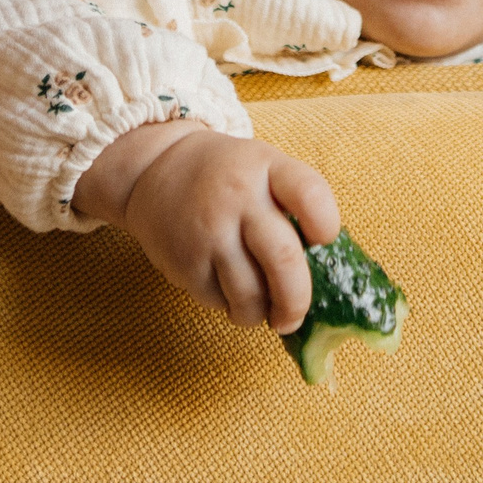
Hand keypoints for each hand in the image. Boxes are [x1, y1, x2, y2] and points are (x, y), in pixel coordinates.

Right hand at [74, 124, 342, 332]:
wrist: (156, 168)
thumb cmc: (228, 176)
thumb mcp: (264, 167)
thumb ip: (295, 205)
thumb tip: (326, 271)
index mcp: (267, 167)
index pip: (310, 195)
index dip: (326, 226)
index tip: (323, 241)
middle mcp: (238, 198)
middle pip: (284, 259)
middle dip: (297, 300)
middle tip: (295, 316)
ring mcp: (209, 231)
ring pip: (250, 295)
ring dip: (262, 312)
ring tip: (261, 307)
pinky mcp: (184, 261)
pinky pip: (219, 301)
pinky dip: (231, 306)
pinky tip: (228, 289)